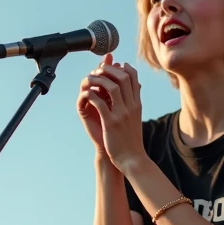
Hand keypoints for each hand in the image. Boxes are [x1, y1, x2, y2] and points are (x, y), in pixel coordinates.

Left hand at [78, 55, 145, 170]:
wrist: (132, 159)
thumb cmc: (131, 140)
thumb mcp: (136, 118)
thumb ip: (133, 102)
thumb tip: (134, 89)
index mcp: (137, 104)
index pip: (133, 77)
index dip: (123, 67)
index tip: (114, 65)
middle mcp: (131, 106)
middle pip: (123, 78)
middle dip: (109, 70)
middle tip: (98, 70)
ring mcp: (121, 114)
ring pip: (112, 87)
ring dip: (99, 80)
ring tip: (89, 80)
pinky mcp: (111, 123)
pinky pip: (100, 103)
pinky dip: (92, 95)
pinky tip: (87, 94)